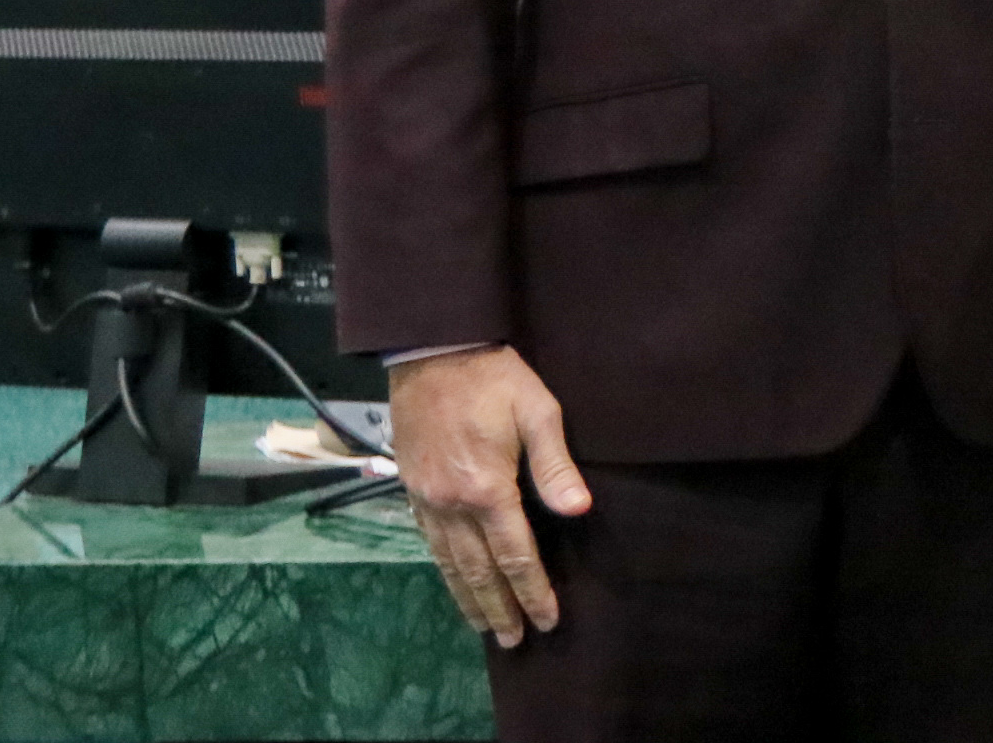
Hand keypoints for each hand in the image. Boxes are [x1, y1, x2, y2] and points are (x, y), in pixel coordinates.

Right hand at [390, 346, 591, 647]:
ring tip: (485, 626)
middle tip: (515, 640)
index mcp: (487, 488)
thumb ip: (555, 466)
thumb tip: (579, 511)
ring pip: (449, 563)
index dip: (533, 590)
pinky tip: (454, 581)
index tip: (547, 619)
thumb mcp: (538, 411)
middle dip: (500, 607)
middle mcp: (452, 504)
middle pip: (479, 570)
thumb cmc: (495, 377)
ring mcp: (427, 499)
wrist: (432, 352)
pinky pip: (430, 542)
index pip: (515, 554)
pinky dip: (444, 571)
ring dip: (469, 598)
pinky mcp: (412, 489)